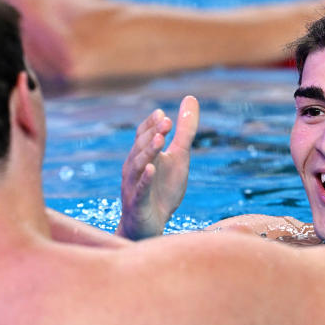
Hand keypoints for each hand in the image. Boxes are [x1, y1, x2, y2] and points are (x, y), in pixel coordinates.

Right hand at [117, 95, 198, 239]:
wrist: (149, 226)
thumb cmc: (162, 190)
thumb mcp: (179, 158)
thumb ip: (185, 131)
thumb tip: (191, 98)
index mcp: (142, 156)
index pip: (142, 135)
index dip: (151, 124)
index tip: (163, 114)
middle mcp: (133, 168)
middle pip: (139, 147)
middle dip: (152, 134)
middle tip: (167, 122)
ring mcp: (133, 186)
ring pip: (137, 166)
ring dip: (148, 152)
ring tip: (160, 140)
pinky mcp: (138, 204)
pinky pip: (140, 190)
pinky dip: (145, 179)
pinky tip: (151, 169)